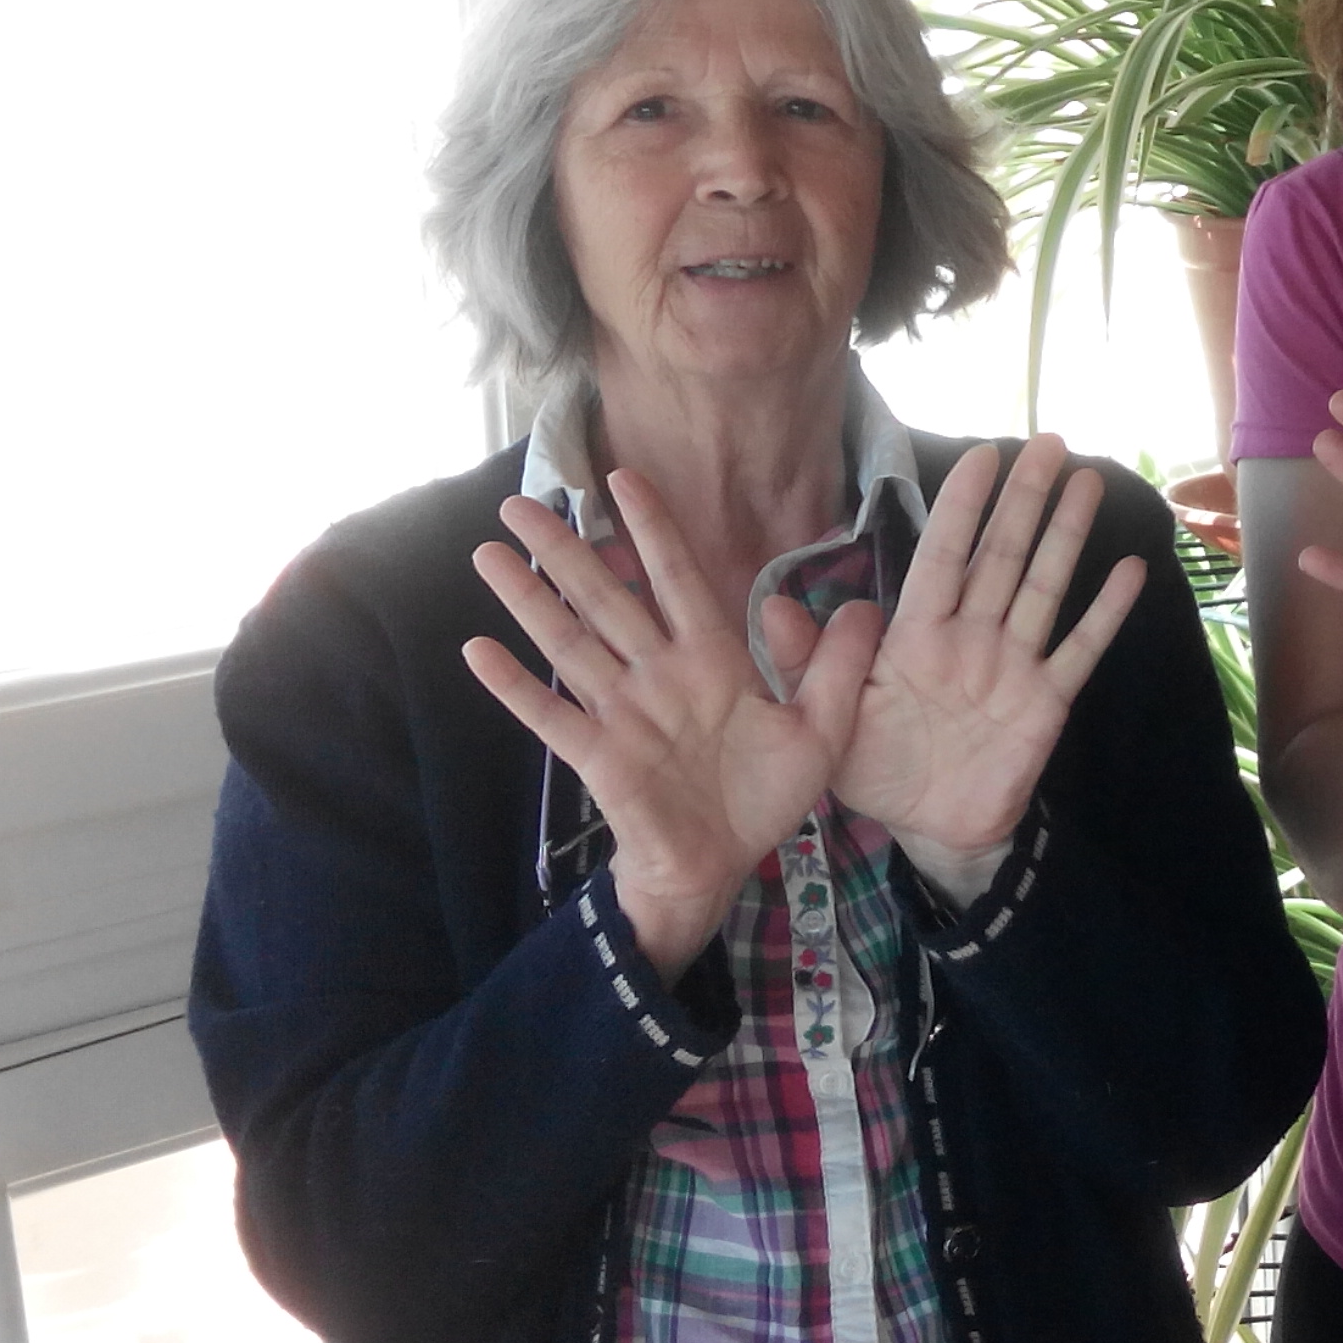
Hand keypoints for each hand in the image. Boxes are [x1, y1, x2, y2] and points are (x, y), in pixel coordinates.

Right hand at [464, 471, 879, 976]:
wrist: (722, 865)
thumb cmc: (762, 796)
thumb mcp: (822, 730)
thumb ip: (838, 669)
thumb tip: (864, 605)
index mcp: (710, 660)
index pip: (679, 579)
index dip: (653, 530)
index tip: (625, 477)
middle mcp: (657, 675)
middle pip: (607, 598)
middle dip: (567, 549)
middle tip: (521, 498)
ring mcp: (622, 713)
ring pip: (569, 642)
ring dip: (530, 598)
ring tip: (489, 553)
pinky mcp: (599, 757)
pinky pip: (552, 716)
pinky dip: (515, 687)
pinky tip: (477, 650)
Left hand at [838, 435, 1149, 889]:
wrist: (930, 827)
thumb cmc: (875, 766)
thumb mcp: (828, 720)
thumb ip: (808, 662)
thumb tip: (777, 605)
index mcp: (917, 634)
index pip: (942, 557)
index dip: (961, 509)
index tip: (982, 458)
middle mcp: (971, 635)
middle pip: (1000, 556)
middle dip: (1023, 500)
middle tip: (1048, 442)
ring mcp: (1013, 664)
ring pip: (1043, 587)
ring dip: (1065, 536)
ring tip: (1087, 486)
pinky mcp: (1047, 700)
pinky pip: (1079, 649)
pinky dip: (1104, 613)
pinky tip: (1128, 571)